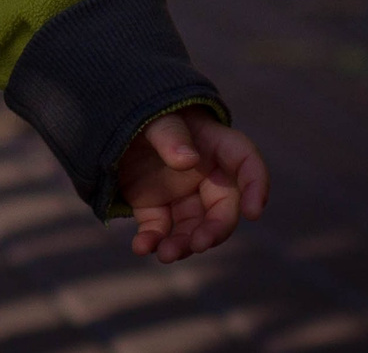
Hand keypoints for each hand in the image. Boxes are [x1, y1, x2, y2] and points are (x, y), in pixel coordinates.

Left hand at [116, 108, 268, 261]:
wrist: (110, 115)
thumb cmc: (146, 112)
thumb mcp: (157, 117)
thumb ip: (171, 135)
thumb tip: (188, 160)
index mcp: (216, 146)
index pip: (247, 165)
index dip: (257, 188)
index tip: (253, 213)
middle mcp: (205, 175)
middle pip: (222, 209)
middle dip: (213, 230)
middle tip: (198, 244)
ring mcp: (181, 193)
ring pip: (192, 227)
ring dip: (182, 244)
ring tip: (165, 254)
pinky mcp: (156, 205)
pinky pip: (160, 229)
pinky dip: (152, 240)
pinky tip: (141, 247)